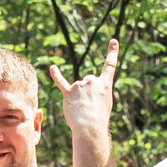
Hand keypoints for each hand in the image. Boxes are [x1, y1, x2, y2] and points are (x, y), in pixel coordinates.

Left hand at [49, 39, 118, 153]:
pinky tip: (52, 67)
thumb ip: (96, 92)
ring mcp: (79, 85)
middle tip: (90, 107)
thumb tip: (84, 92)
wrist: (90, 126)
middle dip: (88, 93)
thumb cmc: (99, 118)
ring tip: (82, 110)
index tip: (113, 40)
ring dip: (78, 99)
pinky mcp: (68, 92)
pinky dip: (56, 75)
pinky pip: (61, 82)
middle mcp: (91, 81)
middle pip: (88, 83)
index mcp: (104, 84)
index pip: (110, 65)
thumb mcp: (105, 103)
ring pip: (77, 89)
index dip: (112, 52)